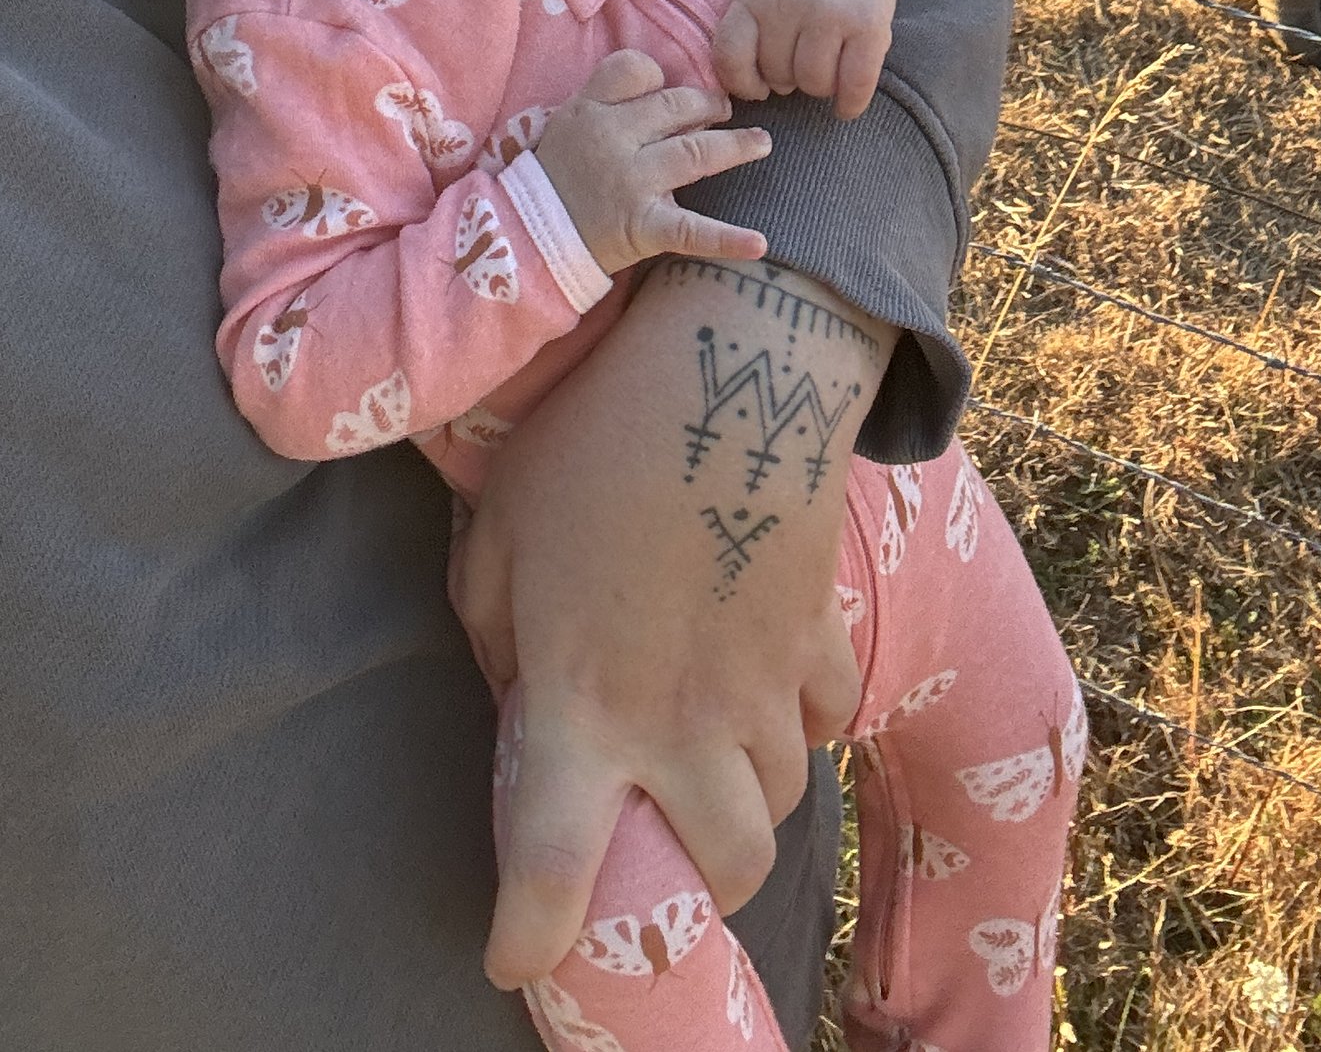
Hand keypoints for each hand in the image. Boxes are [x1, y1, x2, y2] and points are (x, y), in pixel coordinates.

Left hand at [457, 257, 893, 987]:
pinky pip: (828, 713)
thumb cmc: (591, 435)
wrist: (732, 361)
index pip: (555, 872)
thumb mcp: (498, 525)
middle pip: (732, 870)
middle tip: (663, 842)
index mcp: (586, 706)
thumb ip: (492, 626)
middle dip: (702, 884)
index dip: (532, 938)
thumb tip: (516, 683)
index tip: (514, 958)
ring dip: (747, 791)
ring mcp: (765, 683)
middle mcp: (685, 721)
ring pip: (786, 796)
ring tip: (708, 750)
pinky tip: (766, 677)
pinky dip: (802, 715)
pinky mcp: (820, 633)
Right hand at [531, 50, 773, 276]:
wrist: (533, 236)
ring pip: (694, 153)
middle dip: (708, 105)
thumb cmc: (561, 173)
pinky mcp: (645, 228)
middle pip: (675, 108)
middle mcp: (614, 141)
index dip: (661, 78)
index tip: (674, 90)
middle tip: (728, 108)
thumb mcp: (572, 117)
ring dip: (735, 146)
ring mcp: (633, 184)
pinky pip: (691, 231)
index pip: (637, 71)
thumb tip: (667, 82)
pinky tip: (760, 242)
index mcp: (594, 111)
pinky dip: (727, 239)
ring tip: (763, 143)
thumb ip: (611, 90)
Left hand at [711, 0, 899, 118]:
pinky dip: (849, 103)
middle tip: (800, 59)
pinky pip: (854, 86)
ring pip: (815, 84)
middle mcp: (790, 3)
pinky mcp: (869, 27)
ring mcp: (831, 14)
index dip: (743, 84)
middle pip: (778, 77)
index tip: (758, 86)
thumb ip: (744, 35)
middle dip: (787, 79)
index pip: (731, 57)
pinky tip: (845, 100)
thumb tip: (751, 92)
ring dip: (819, 86)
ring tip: (824, 65)